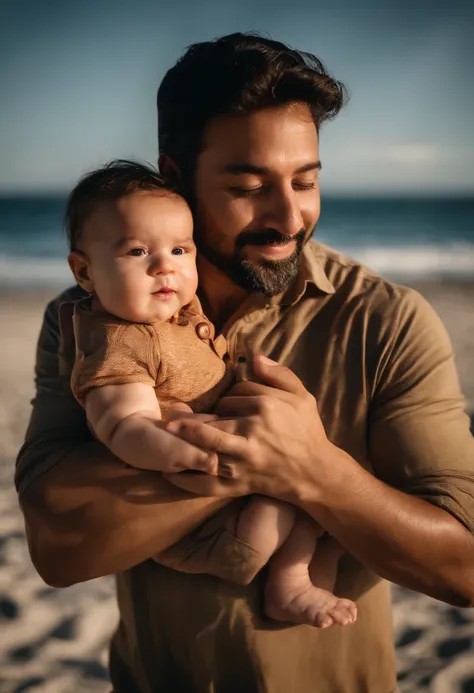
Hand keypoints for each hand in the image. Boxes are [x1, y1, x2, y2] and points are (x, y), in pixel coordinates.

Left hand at [164, 356, 334, 500]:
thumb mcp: (303, 397)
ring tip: (166, 431)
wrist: (316, 473)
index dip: (231, 395)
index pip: (236, 393)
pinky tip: (171, 473)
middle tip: (171, 414)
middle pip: (216, 416)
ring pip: (209, 444)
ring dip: (186, 437)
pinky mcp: (240, 482)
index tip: (233, 403)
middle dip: (195, 415)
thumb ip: (280, 374)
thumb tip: (254, 358)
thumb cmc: (308, 432)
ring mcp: (244, 458)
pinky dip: (189, 479)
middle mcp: (252, 430)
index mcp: (267, 406)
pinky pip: (210, 482)